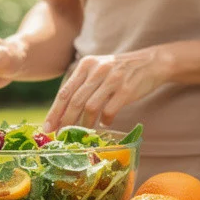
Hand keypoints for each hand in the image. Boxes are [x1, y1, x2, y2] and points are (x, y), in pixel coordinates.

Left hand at [42, 50, 168, 131]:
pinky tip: (105, 124)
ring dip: (85, 124)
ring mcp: (112, 79)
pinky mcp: (126, 89)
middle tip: (60, 137)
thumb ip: (82, 86)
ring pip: (90, 107)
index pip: (65, 91)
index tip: (47, 128)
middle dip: (65, 122)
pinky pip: (110, 110)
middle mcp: (97, 70)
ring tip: (83, 133)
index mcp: (86, 65)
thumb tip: (63, 113)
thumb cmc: (120, 71)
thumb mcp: (98, 70)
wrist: (151, 62)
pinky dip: (105, 120)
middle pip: (74, 101)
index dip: (55, 112)